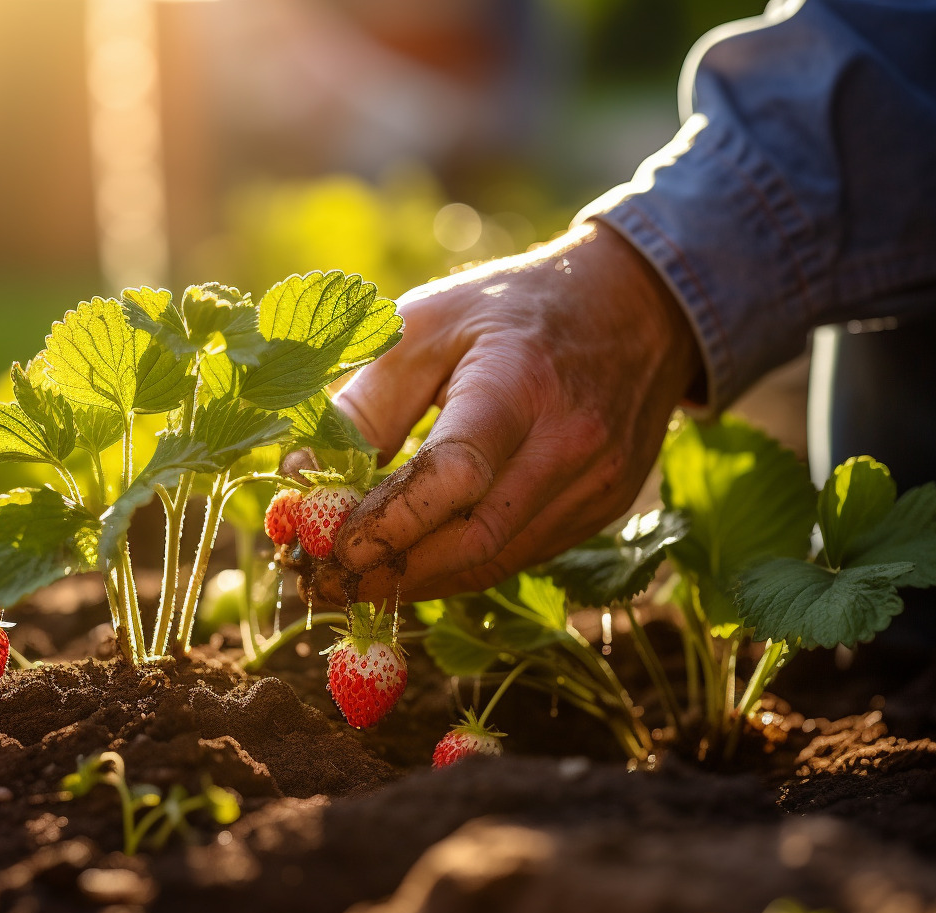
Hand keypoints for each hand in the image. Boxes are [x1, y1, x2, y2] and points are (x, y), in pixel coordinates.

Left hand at [315, 220, 702, 603]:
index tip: (323, 547)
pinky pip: (519, 554)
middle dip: (387, 572)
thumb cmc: (510, 309)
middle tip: (316, 581)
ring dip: (416, 581)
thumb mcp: (426, 325)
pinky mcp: (603, 509)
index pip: (455, 474)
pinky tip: (410, 561)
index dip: (387, 522)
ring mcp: (597, 484)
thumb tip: (300, 477)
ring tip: (348, 579)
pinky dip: (458, 566)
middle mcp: (571, 443)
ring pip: (495, 562)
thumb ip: (365, 402)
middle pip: (473, 539)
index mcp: (521, 381)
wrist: (635, 307)